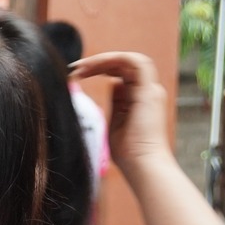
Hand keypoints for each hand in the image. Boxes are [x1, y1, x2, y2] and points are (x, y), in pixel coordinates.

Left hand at [72, 52, 171, 172]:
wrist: (141, 164)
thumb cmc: (127, 152)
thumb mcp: (115, 121)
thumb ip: (116, 102)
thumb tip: (113, 85)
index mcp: (140, 97)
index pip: (122, 72)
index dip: (100, 68)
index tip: (76, 74)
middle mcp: (148, 91)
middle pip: (125, 64)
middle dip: (99, 62)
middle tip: (74, 68)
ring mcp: (150, 90)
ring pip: (132, 59)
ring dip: (105, 59)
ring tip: (81, 67)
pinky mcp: (149, 93)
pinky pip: (136, 63)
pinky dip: (115, 59)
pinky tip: (93, 67)